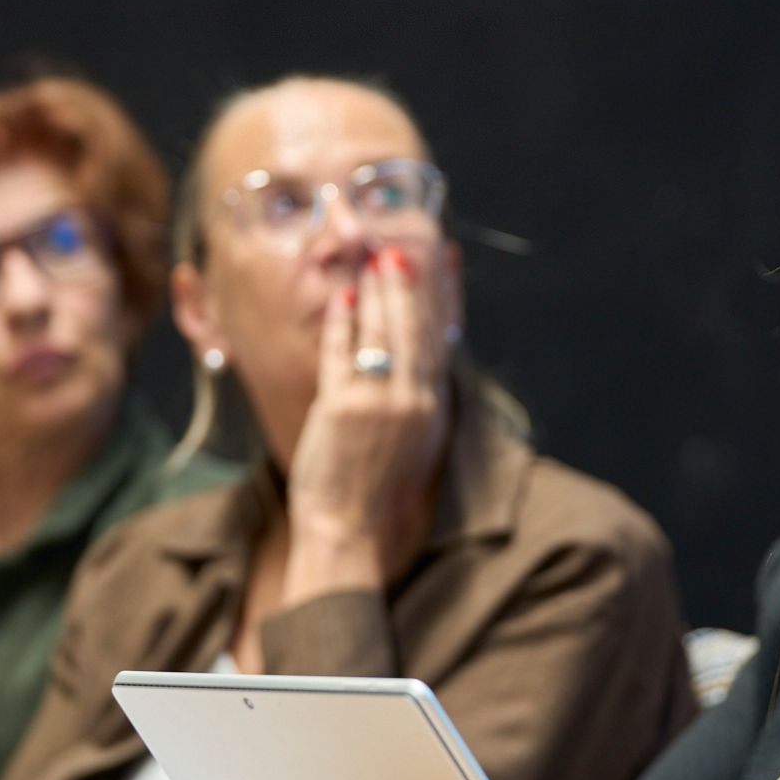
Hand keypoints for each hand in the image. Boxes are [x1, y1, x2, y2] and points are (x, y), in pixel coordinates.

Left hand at [284, 245, 450, 598]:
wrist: (353, 526)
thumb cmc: (380, 486)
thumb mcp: (417, 440)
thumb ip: (421, 398)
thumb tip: (424, 360)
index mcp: (432, 406)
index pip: (437, 339)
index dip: (435, 299)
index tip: (434, 266)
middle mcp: (412, 400)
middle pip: (411, 329)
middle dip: (405, 287)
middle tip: (397, 253)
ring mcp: (378, 402)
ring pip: (380, 334)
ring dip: (375, 294)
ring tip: (370, 263)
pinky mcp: (342, 407)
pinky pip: (342, 353)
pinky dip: (342, 323)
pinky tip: (342, 299)